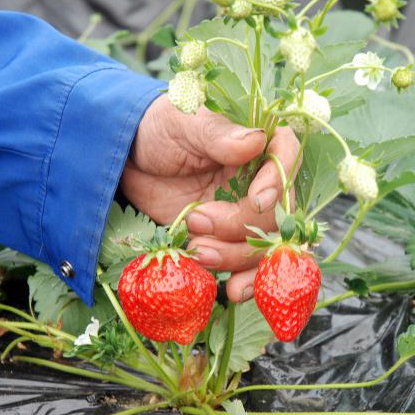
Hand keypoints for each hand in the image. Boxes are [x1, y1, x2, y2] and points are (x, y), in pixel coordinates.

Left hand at [121, 95, 298, 302]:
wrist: (128, 161)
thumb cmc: (158, 130)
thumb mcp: (182, 123)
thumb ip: (216, 134)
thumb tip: (253, 141)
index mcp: (256, 144)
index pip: (286, 158)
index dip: (278, 182)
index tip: (256, 199)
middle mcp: (260, 181)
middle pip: (275, 213)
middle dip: (240, 226)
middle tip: (199, 221)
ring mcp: (244, 214)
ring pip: (262, 245)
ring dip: (234, 256)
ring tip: (197, 250)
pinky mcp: (226, 240)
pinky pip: (246, 265)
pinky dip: (244, 281)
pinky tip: (234, 291)